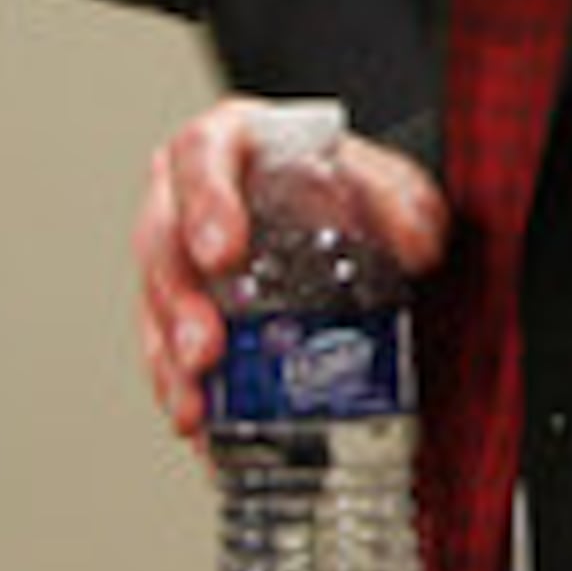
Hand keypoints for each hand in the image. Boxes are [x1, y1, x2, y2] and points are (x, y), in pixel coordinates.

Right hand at [130, 97, 447, 436]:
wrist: (340, 209)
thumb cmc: (345, 183)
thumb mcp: (385, 180)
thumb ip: (402, 202)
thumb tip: (418, 247)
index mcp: (228, 143)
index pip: (201, 156)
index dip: (205, 205)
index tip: (223, 254)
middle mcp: (186, 197)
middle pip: (161, 242)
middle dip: (180, 303)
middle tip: (207, 350)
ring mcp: (177, 256)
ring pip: (153, 305)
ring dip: (169, 361)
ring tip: (196, 407)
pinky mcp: (178, 310)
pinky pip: (163, 351)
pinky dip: (181, 390)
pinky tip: (201, 427)